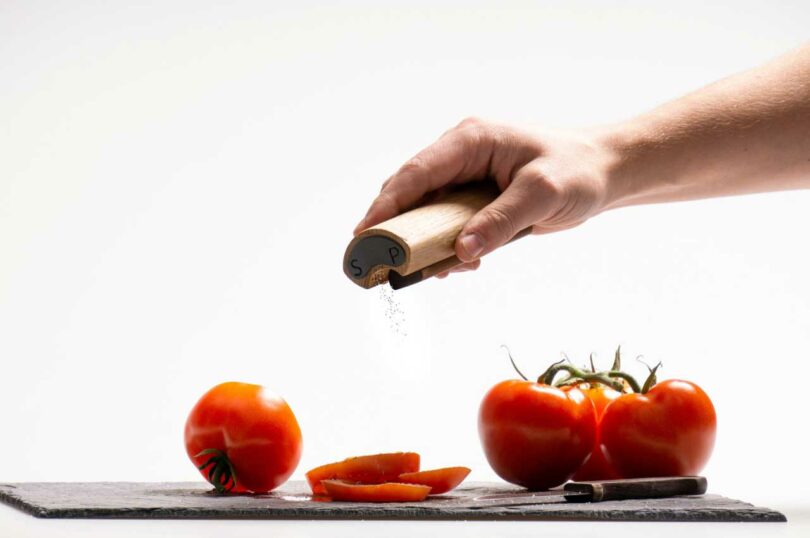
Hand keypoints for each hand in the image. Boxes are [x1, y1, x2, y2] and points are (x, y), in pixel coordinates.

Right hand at [353, 118, 618, 276]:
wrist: (604, 172)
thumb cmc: (578, 171)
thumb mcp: (542, 194)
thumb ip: (501, 221)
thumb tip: (463, 251)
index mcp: (471, 141)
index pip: (417, 173)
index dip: (387, 204)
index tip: (366, 233)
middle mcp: (462, 156)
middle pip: (412, 192)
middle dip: (396, 227)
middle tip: (379, 260)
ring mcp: (466, 178)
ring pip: (427, 211)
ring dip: (424, 242)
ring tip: (433, 269)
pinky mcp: (475, 199)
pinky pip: (447, 223)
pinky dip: (446, 245)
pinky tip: (459, 263)